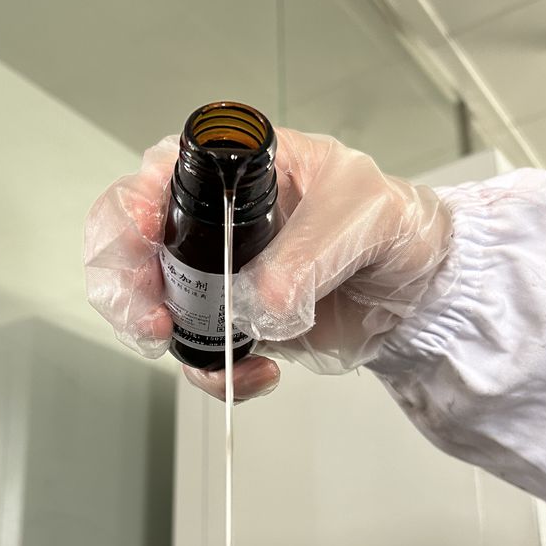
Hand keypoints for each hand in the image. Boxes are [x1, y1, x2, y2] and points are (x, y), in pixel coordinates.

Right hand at [83, 128, 451, 400]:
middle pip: (125, 247)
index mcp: (231, 172)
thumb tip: (258, 302)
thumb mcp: (360, 214)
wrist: (420, 287)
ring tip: (222, 359)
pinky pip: (199, 353)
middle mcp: (209, 221)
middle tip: (154, 320)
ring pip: (151, 307)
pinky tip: (261, 370)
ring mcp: (216, 277)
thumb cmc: (393, 223)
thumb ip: (309, 252)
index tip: (145, 248)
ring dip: (171, 341)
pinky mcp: (234, 322)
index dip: (129, 215)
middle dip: (125, 288)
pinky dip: (218, 373)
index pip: (151, 179)